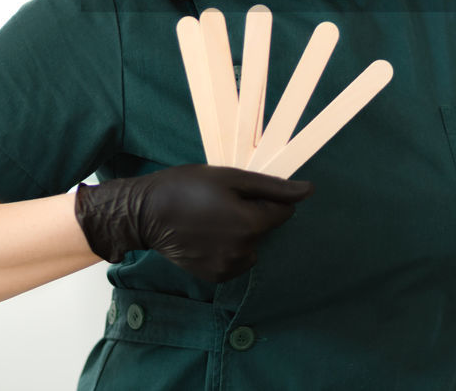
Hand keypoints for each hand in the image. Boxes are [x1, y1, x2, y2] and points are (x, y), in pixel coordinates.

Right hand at [74, 163, 313, 282]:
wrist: (146, 213)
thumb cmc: (187, 187)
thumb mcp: (230, 178)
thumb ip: (273, 187)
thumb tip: (309, 191)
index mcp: (252, 224)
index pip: (283, 212)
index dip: (265, 198)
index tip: (239, 192)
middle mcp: (245, 251)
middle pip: (265, 229)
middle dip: (251, 215)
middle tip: (220, 202)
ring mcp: (229, 267)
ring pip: (251, 246)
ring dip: (241, 234)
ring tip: (211, 220)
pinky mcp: (215, 277)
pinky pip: (235, 261)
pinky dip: (228, 250)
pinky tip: (206, 236)